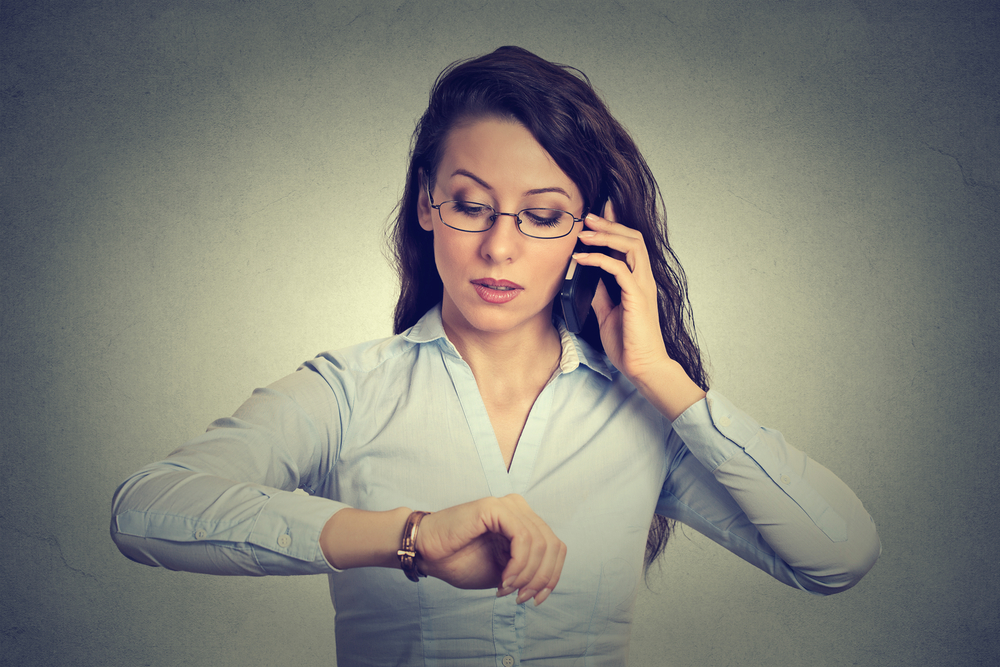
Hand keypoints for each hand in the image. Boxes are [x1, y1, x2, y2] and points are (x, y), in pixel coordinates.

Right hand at [415, 494, 565, 605]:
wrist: (427, 553)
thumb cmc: (459, 560)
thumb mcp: (504, 571)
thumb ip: (527, 570)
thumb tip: (548, 582)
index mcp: (524, 522)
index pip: (556, 548)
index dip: (552, 577)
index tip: (536, 600)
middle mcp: (520, 509)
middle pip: (552, 546)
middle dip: (540, 579)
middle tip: (520, 598)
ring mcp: (508, 505)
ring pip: (540, 544)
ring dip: (526, 575)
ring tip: (507, 589)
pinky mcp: (494, 507)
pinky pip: (522, 537)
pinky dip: (518, 563)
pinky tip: (504, 578)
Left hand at [572, 202, 670, 382]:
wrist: (643, 366)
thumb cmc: (629, 343)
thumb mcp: (608, 313)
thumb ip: (602, 294)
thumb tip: (588, 279)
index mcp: (638, 281)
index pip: (629, 244)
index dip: (616, 225)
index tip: (599, 212)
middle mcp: (643, 279)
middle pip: (632, 238)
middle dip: (610, 223)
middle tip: (588, 216)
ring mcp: (642, 286)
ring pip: (631, 246)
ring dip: (606, 235)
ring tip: (584, 232)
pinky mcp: (637, 297)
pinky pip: (619, 269)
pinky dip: (599, 260)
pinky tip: (582, 258)